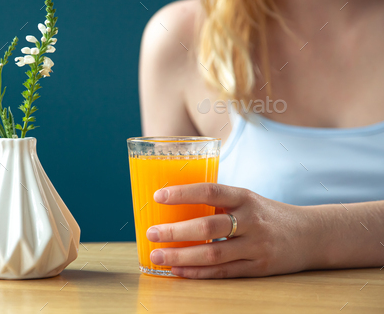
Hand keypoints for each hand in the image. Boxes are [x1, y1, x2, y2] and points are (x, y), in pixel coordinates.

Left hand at [146, 183, 322, 278]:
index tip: (158, 196)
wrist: (311, 235)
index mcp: (245, 198)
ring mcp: (256, 246)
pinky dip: (197, 272)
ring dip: (181, 256)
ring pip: (213, 253)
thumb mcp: (247, 200)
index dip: (184, 193)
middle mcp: (251, 221)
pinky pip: (223, 272)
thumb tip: (173, 207)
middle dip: (176, 231)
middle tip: (151, 233)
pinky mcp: (258, 268)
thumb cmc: (267, 214)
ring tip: (157, 256)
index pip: (211, 191)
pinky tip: (178, 270)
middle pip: (208, 226)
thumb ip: (218, 203)